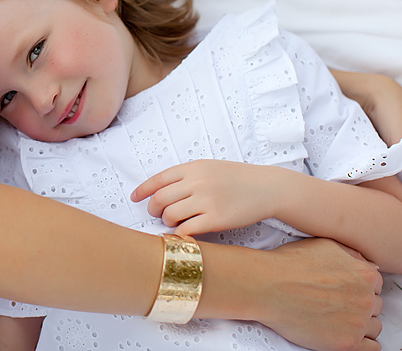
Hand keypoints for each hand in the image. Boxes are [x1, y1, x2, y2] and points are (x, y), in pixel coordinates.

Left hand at [131, 160, 282, 234]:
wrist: (267, 187)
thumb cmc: (237, 178)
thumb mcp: (210, 167)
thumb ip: (187, 176)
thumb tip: (160, 190)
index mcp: (193, 167)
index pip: (158, 179)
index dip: (142, 190)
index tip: (134, 198)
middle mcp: (197, 182)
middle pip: (160, 199)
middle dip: (153, 209)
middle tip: (157, 214)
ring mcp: (207, 200)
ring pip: (170, 215)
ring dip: (168, 222)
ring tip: (176, 222)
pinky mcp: (216, 219)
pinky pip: (187, 230)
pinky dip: (180, 234)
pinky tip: (184, 234)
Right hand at [260, 239, 382, 350]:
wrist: (268, 286)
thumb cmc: (289, 264)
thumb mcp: (324, 245)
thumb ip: (351, 254)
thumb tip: (368, 264)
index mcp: (363, 274)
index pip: (375, 284)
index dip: (359, 287)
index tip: (347, 290)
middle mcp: (366, 298)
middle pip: (375, 306)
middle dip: (359, 305)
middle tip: (338, 304)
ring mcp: (358, 322)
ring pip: (373, 327)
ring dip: (360, 324)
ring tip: (339, 320)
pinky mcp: (347, 343)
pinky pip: (371, 348)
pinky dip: (363, 343)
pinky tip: (349, 335)